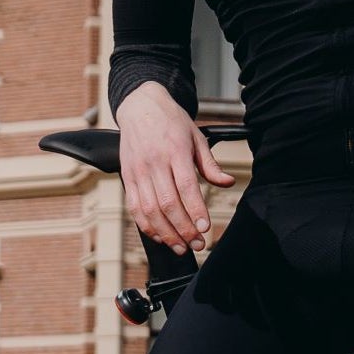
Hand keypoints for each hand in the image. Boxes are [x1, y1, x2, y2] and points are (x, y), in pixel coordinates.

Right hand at [117, 85, 229, 252]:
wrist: (140, 106)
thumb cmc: (171, 122)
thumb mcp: (197, 137)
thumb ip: (210, 164)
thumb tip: (227, 183)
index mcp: (175, 151)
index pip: (186, 187)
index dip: (195, 211)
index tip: (205, 229)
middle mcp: (154, 163)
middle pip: (167, 203)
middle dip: (183, 229)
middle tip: (197, 245)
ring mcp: (138, 171)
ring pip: (149, 210)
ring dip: (166, 233)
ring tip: (181, 246)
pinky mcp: (127, 178)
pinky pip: (134, 208)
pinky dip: (147, 226)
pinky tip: (161, 236)